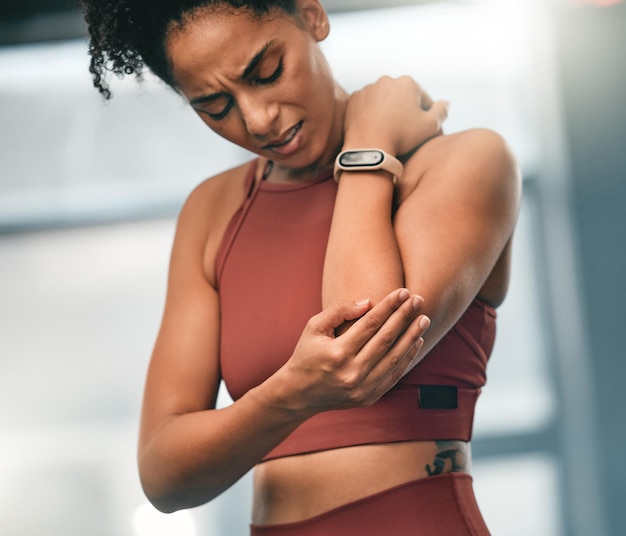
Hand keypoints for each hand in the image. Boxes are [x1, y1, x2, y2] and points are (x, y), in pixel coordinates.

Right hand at [281, 288, 429, 415]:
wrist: (299, 394)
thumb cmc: (306, 354)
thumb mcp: (314, 327)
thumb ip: (338, 311)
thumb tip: (368, 303)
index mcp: (337, 353)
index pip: (370, 324)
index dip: (388, 306)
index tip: (403, 291)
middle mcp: (351, 372)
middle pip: (386, 339)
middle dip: (405, 316)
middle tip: (419, 299)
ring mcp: (362, 388)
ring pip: (395, 358)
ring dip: (412, 336)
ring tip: (424, 319)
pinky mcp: (369, 398)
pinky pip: (394, 375)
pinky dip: (408, 358)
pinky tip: (416, 341)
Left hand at [343, 76, 448, 156]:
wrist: (368, 148)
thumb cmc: (401, 137)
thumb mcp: (430, 126)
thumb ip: (441, 112)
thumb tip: (446, 103)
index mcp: (407, 82)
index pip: (422, 98)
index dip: (425, 114)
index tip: (423, 128)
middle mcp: (386, 80)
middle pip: (401, 96)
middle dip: (405, 110)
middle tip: (405, 130)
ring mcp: (367, 89)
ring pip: (383, 100)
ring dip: (387, 110)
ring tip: (389, 129)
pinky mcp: (353, 100)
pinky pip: (366, 106)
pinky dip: (371, 114)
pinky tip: (374, 128)